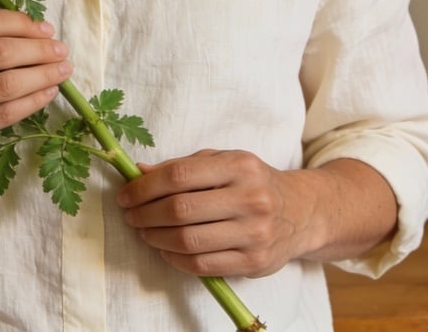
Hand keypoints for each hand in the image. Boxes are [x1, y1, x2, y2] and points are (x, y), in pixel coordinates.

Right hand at [0, 8, 71, 176]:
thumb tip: (26, 28)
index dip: (20, 22)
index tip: (43, 29)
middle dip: (39, 49)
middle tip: (61, 50)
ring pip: (7, 83)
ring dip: (43, 75)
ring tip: (62, 71)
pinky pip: (4, 114)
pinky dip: (33, 101)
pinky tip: (47, 93)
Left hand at [116, 149, 317, 277]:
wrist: (302, 212)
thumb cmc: (252, 182)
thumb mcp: (223, 162)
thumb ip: (182, 166)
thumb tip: (138, 171)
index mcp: (240, 166)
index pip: (179, 175)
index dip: (145, 187)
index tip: (125, 195)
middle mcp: (251, 198)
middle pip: (180, 209)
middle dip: (145, 214)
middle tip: (131, 216)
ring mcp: (255, 233)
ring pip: (188, 240)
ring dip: (156, 238)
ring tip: (145, 232)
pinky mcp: (254, 262)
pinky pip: (202, 265)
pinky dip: (175, 259)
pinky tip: (166, 249)